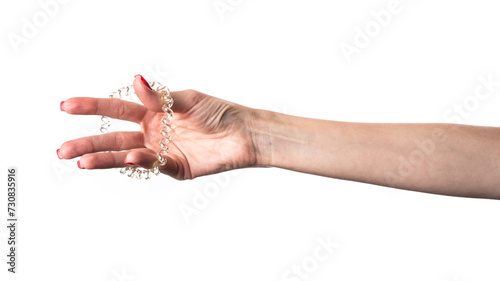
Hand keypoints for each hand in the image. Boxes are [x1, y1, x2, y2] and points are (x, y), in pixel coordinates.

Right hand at [58, 75, 257, 179]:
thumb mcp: (188, 99)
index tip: (66, 106)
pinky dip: (141, 162)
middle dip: (87, 143)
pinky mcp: (176, 168)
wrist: (243, 134)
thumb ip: (160, 96)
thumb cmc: (218, 112)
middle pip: (114, 137)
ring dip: (104, 159)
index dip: (92, 106)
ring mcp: (162, 152)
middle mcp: (152, 133)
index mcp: (152, 112)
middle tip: (62, 150)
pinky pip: (155, 165)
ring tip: (80, 163)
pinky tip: (130, 157)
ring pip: (126, 156)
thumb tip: (136, 80)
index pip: (116, 108)